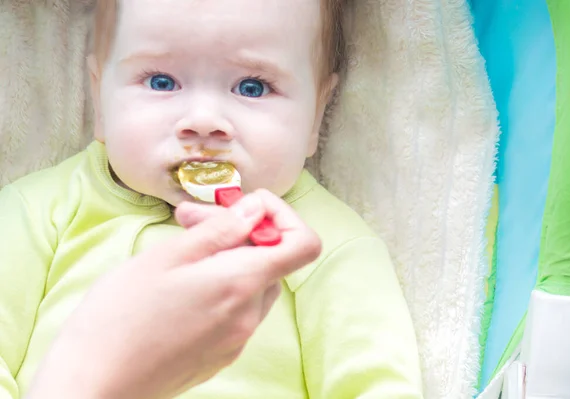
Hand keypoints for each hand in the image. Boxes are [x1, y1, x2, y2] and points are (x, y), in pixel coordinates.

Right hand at [26, 190, 320, 398]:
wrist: (94, 384)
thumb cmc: (120, 316)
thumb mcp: (168, 256)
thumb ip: (221, 229)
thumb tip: (256, 210)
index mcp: (241, 283)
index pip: (304, 245)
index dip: (284, 217)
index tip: (246, 208)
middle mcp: (249, 315)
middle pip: (270, 259)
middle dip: (238, 231)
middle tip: (189, 218)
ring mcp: (237, 339)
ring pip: (251, 283)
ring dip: (226, 257)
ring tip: (181, 248)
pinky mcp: (221, 354)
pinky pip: (236, 309)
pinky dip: (218, 286)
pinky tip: (180, 283)